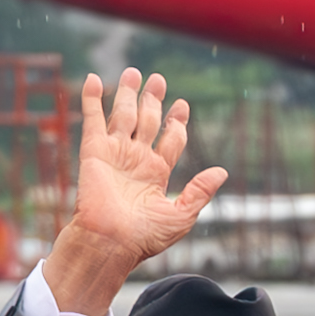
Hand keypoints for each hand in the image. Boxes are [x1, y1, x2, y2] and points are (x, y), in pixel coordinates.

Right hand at [37, 69, 229, 315]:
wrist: (110, 243)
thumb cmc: (144, 238)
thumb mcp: (181, 216)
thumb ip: (200, 192)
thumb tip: (222, 171)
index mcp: (156, 174)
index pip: (169, 140)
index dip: (176, 122)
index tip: (182, 106)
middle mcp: (136, 160)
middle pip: (147, 122)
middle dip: (153, 100)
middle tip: (158, 79)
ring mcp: (115, 154)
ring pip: (123, 116)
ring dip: (128, 94)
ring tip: (134, 72)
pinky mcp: (94, 152)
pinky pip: (93, 120)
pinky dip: (92, 99)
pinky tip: (94, 79)